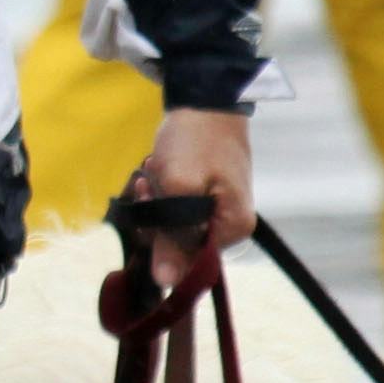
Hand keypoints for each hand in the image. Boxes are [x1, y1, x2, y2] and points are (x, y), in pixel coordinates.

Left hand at [132, 110, 255, 270]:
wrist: (204, 99)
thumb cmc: (195, 141)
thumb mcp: (178, 189)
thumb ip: (172, 239)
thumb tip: (166, 283)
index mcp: (233, 229)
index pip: (190, 263)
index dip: (162, 241)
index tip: (152, 204)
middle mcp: (231, 226)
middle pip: (180, 245)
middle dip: (156, 217)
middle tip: (150, 183)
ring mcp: (218, 211)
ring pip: (172, 226)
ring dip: (155, 202)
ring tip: (153, 172)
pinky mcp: (204, 197)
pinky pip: (175, 209)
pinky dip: (161, 193)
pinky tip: (155, 172)